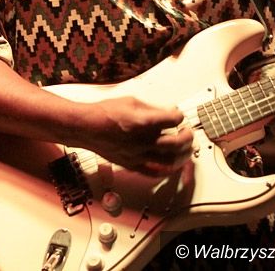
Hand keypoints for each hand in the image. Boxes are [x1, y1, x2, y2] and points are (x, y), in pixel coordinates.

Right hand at [77, 96, 193, 176]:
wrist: (87, 127)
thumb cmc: (105, 112)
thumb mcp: (131, 101)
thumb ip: (151, 108)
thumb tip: (165, 111)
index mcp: (144, 121)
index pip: (174, 119)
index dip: (179, 115)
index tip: (178, 115)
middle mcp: (143, 140)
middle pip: (176, 143)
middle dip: (187, 137)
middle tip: (187, 132)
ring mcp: (138, 155)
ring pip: (169, 160)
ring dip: (181, 155)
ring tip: (185, 149)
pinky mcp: (132, 165)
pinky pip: (153, 172)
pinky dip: (166, 170)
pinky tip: (171, 165)